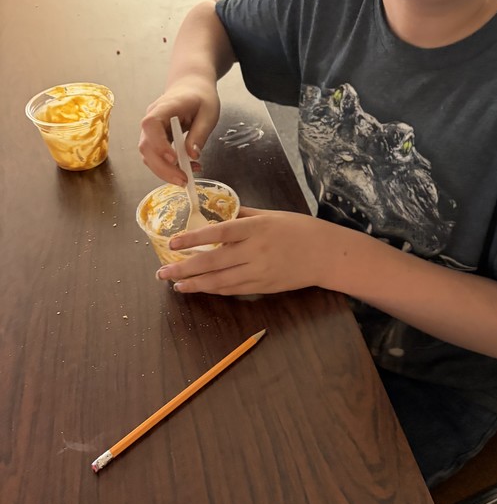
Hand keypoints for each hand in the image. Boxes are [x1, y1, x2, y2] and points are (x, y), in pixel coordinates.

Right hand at [138, 79, 220, 183]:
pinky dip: (168, 167)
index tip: (174, 159)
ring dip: (165, 171)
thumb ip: (199, 134)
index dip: (159, 144)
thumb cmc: (201, 96)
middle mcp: (152, 118)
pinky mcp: (155, 138)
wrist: (191, 86)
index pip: (151, 124)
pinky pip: (156, 156)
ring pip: (148, 155)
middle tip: (184, 180)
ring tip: (187, 178)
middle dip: (163, 168)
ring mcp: (151, 129)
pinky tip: (186, 169)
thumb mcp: (209, 113)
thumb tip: (192, 156)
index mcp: (165, 107)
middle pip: (146, 146)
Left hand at [155, 207, 332, 295]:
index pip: (219, 231)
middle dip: (184, 268)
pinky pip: (233, 290)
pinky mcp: (263, 287)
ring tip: (176, 284)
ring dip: (195, 284)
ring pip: (220, 281)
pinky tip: (200, 288)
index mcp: (256, 228)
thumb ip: (244, 215)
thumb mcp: (271, 215)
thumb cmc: (299, 229)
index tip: (173, 242)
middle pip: (213, 261)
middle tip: (163, 272)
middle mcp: (255, 251)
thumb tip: (219, 214)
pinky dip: (214, 290)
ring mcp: (259, 271)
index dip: (194, 238)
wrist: (326, 254)